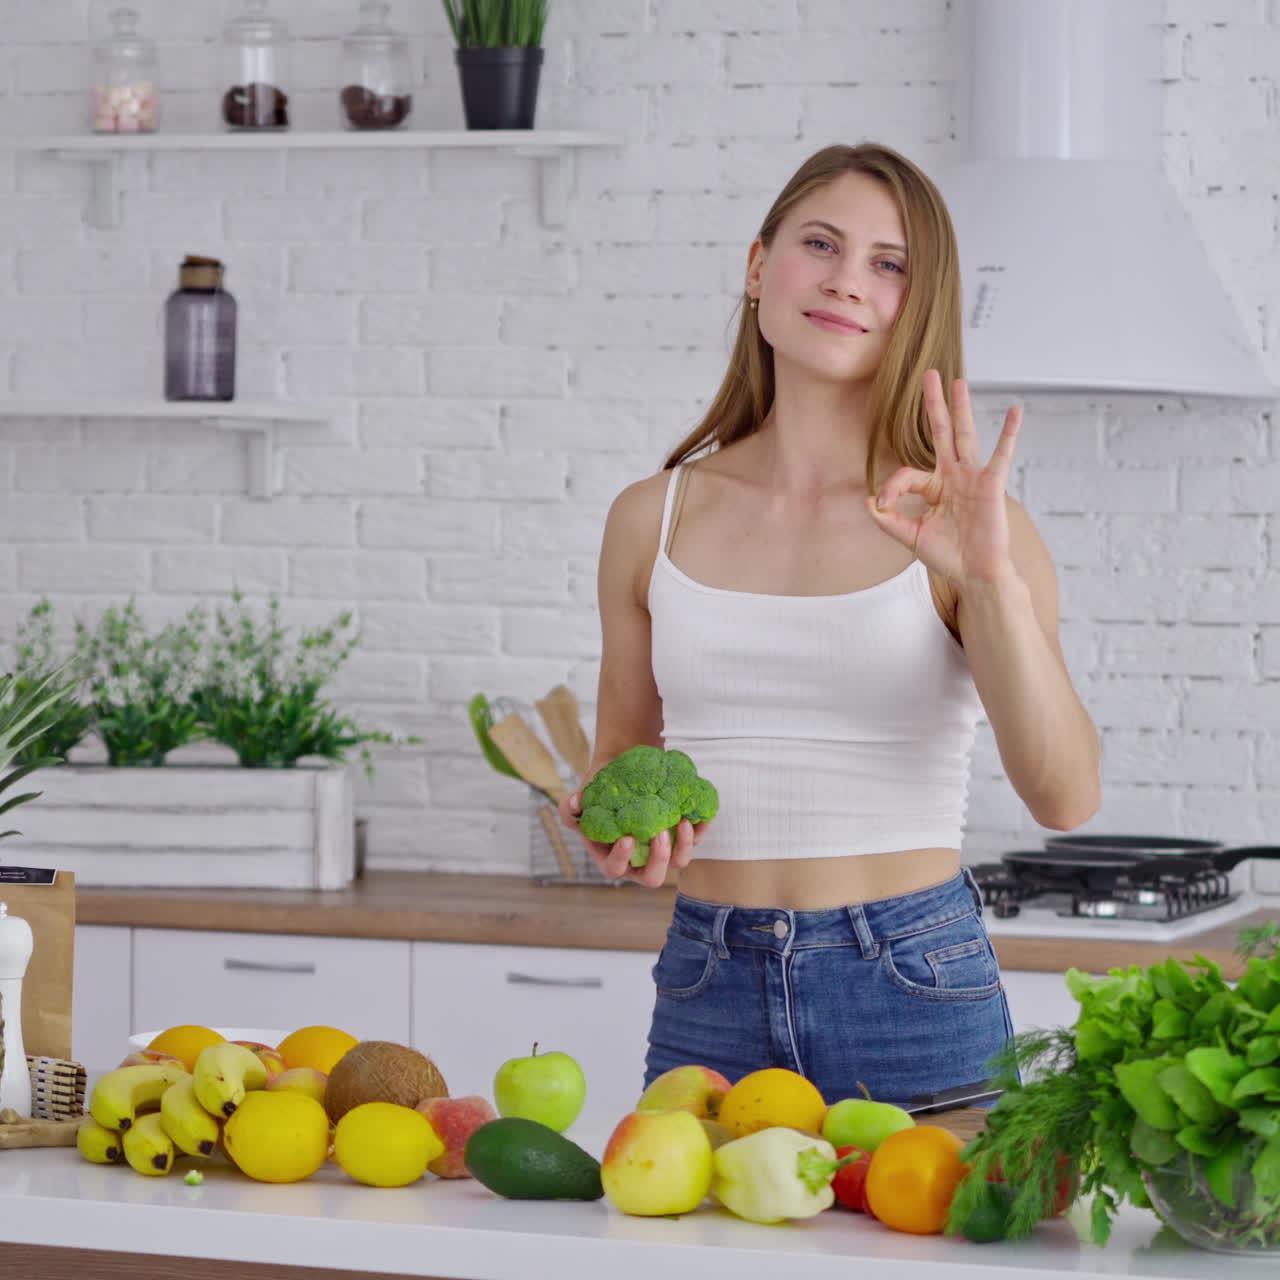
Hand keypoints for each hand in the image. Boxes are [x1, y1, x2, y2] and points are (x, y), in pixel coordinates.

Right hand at [558, 792, 704, 889]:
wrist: (622, 773)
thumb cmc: (600, 794)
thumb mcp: (580, 801)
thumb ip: (569, 808)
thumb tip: (575, 803)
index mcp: (612, 859)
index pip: (616, 869)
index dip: (622, 859)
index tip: (627, 839)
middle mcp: (639, 862)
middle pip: (653, 877)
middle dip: (659, 859)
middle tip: (659, 834)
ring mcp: (662, 851)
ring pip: (678, 862)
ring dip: (683, 846)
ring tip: (682, 822)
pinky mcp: (680, 837)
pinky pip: (695, 840)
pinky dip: (700, 830)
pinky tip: (698, 814)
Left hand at [868, 370, 1021, 586]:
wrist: (974, 574)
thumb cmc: (948, 556)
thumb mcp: (909, 537)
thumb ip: (887, 520)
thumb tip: (868, 501)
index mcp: (935, 487)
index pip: (907, 472)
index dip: (892, 488)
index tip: (884, 506)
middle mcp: (954, 476)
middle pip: (941, 432)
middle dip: (933, 405)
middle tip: (929, 375)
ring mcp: (973, 478)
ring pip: (965, 435)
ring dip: (960, 408)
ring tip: (957, 381)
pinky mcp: (991, 485)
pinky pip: (1001, 455)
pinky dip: (1009, 433)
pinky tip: (1015, 411)